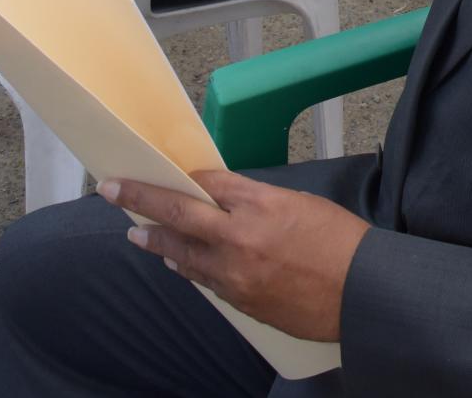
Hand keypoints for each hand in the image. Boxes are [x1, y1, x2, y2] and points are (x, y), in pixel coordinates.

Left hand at [100, 172, 367, 342]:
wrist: (360, 292)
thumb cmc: (341, 243)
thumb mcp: (300, 205)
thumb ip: (259, 202)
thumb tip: (228, 205)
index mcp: (259, 203)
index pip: (206, 183)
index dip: (184, 177)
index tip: (163, 171)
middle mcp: (239, 236)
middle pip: (177, 212)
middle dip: (140, 198)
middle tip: (110, 189)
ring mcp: (235, 271)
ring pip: (181, 253)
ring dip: (156, 241)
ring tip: (137, 233)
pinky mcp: (239, 299)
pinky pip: (203, 279)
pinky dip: (186, 267)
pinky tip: (175, 262)